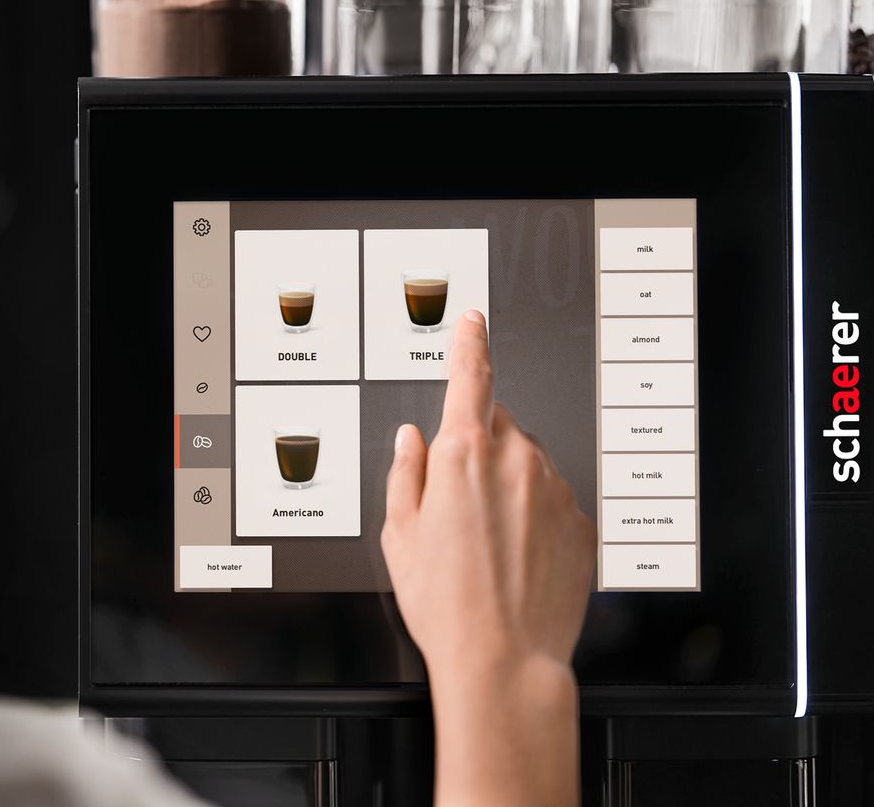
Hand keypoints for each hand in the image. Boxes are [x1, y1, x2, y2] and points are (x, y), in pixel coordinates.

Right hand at [380, 309, 595, 806]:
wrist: (503, 658)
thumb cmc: (446, 603)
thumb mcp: (398, 534)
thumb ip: (405, 473)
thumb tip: (412, 442)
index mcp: (462, 454)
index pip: (470, 377)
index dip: (469, 343)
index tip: (472, 322)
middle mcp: (515, 461)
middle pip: (497, 427)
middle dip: (477, 449)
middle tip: (455, 505)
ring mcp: (554, 490)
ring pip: (526, 464)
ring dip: (506, 486)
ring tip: (485, 543)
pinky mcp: (580, 522)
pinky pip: (552, 501)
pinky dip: (534, 518)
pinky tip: (514, 559)